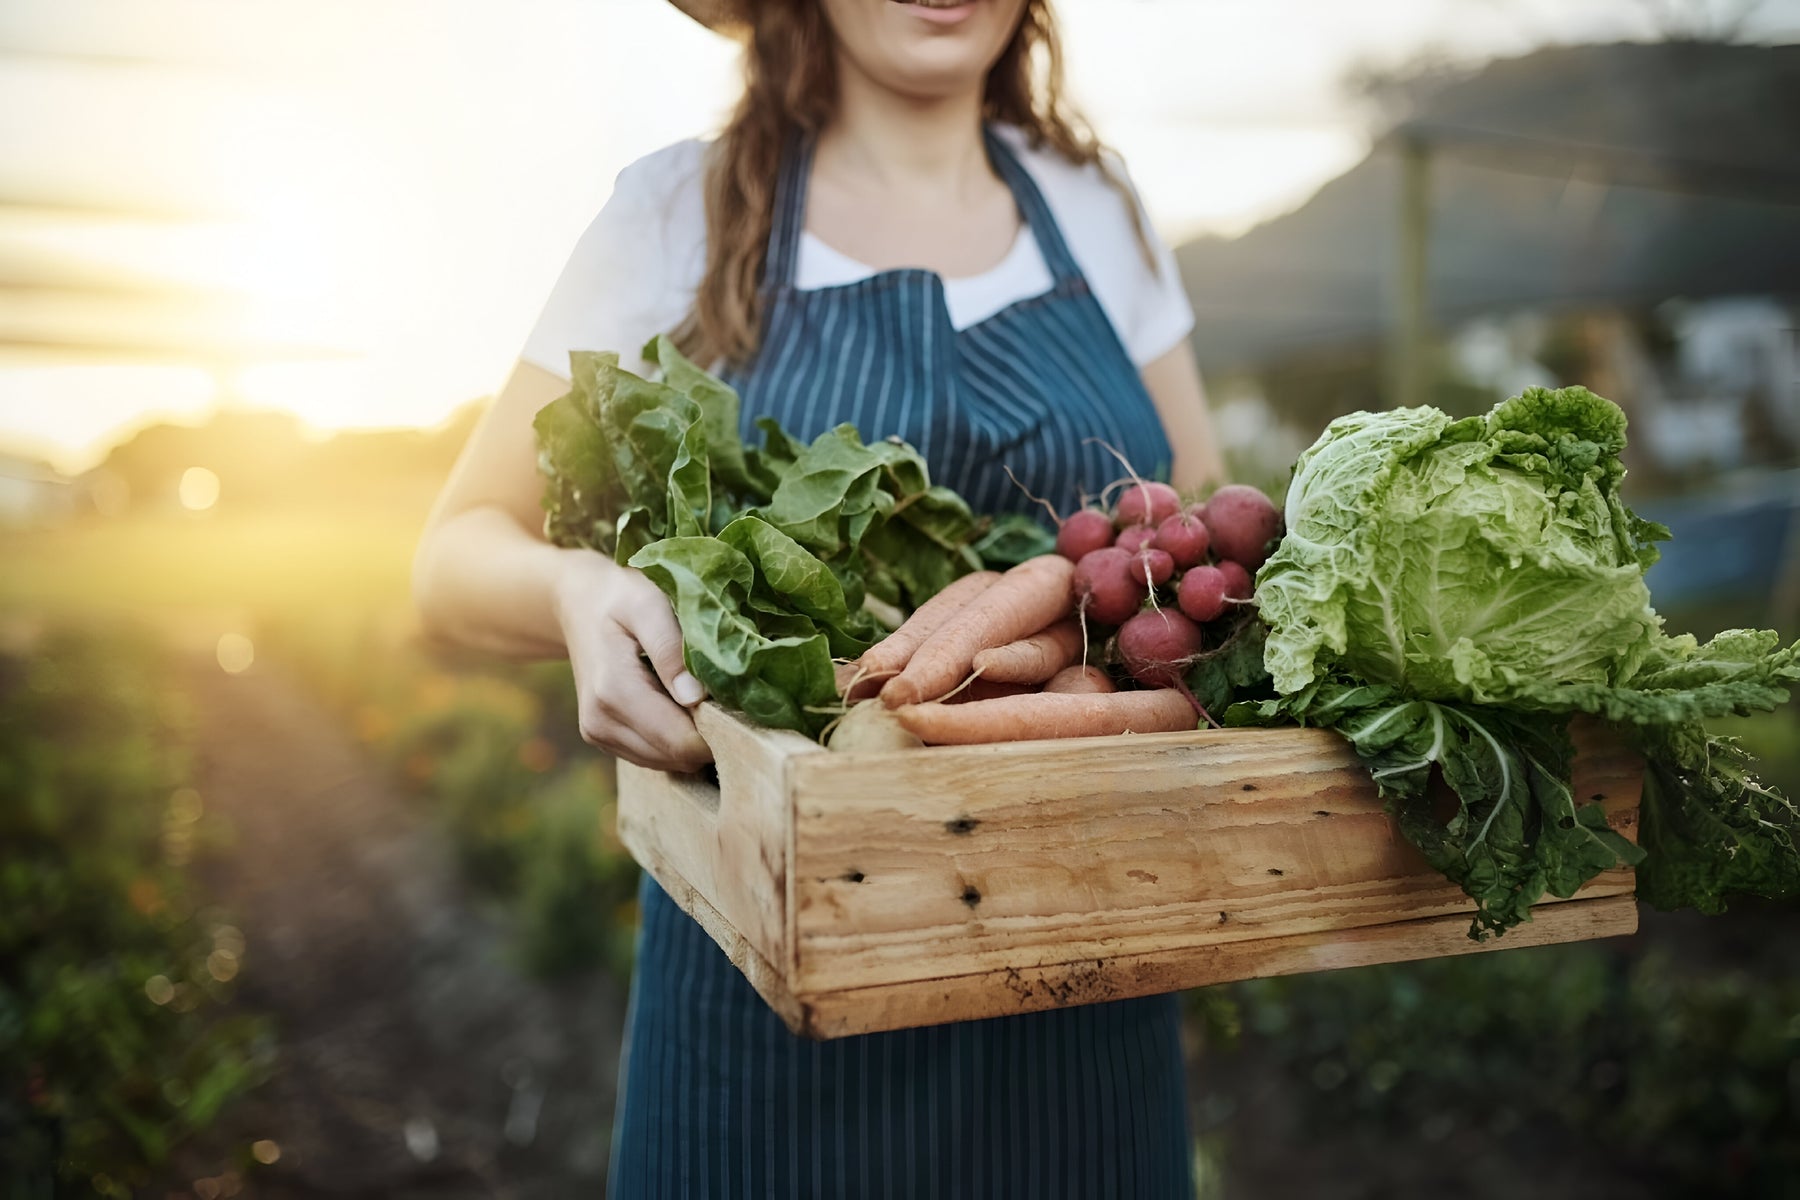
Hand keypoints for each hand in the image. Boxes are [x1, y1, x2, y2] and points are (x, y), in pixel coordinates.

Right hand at [553, 551, 712, 771]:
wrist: (578, 603)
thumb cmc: (620, 597)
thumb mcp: (648, 605)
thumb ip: (670, 649)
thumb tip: (695, 697)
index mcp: (614, 691)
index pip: (679, 741)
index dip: (718, 730)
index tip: (737, 702)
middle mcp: (601, 722)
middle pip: (676, 756)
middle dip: (708, 735)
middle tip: (725, 696)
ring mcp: (599, 734)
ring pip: (667, 762)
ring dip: (690, 737)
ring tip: (698, 695)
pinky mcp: (602, 738)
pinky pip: (652, 756)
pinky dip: (672, 738)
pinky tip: (677, 704)